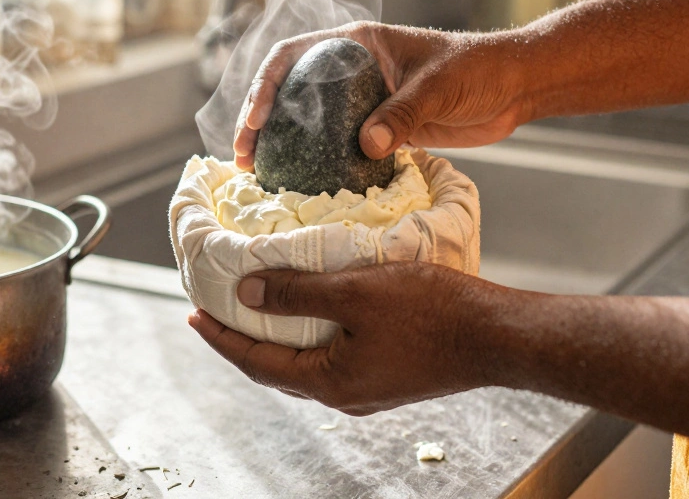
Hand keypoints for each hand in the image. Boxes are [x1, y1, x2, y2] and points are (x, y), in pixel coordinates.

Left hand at [187, 262, 500, 415]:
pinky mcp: (387, 374)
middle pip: (275, 368)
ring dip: (276, 337)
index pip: (255, 362)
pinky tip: (313, 311)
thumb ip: (297, 294)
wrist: (495, 336)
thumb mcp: (354, 293)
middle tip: (216, 312)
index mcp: (328, 382)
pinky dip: (310, 335)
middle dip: (242, 340)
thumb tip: (246, 294)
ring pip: (304, 363)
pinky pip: (332, 357)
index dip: (220, 337)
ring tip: (257, 309)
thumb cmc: (432, 312)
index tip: (193, 315)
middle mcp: (343, 395)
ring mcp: (367, 388)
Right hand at [233, 22, 529, 169]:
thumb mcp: (438, 88)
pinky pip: (338, 145)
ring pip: (309, 121)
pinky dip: (318, 163)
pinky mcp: (380, 128)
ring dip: (284, 146)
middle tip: (245, 158)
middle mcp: (352, 69)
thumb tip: (366, 145)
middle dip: (260, 122)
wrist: (516, 86)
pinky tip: (305, 186)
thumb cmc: (480, 70)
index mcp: (358, 43)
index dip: (266, 85)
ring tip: (262, 175)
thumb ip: (402, 114)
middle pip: (290, 91)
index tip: (256, 120)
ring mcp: (364, 100)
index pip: (293, 55)